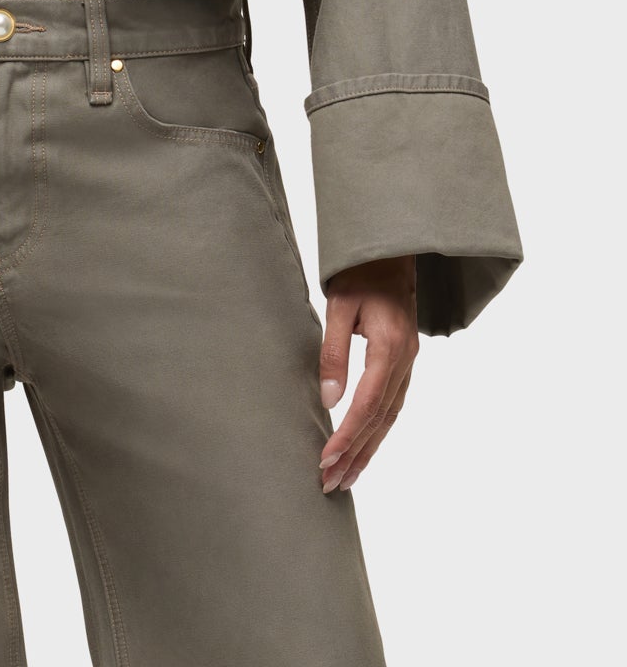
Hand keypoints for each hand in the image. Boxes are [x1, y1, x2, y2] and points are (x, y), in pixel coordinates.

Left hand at [318, 255, 417, 493]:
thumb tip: (329, 399)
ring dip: (368, 449)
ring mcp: (409, 363)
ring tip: (346, 478)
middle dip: (356, 454)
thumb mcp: (338, 306)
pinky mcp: (404, 362)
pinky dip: (378, 430)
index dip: (347, 435)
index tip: (325, 459)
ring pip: (390, 417)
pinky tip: (364, 446)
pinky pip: (393, 405)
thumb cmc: (361, 273)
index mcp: (390, 347)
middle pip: (381, 420)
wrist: (391, 250)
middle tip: (331, 484)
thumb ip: (333, 352)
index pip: (367, 404)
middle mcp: (405, 361)